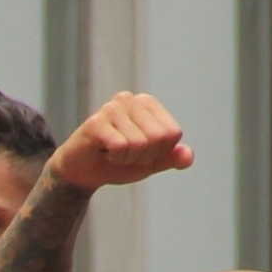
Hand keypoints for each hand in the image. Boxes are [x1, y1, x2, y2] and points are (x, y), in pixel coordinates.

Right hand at [53, 92, 194, 191]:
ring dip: (126, 159)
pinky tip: (102, 152)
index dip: (159, 153)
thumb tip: (189, 156)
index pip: (173, 133)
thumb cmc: (117, 162)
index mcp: (147, 103)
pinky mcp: (96, 122)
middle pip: (158, 138)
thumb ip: (170, 158)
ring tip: (112, 153)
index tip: (140, 152)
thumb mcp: (150, 162)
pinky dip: (114, 159)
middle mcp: (130, 99)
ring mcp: (112, 108)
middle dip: (144, 157)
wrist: (82, 172)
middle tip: (124, 154)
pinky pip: (121, 147)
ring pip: (139, 144)